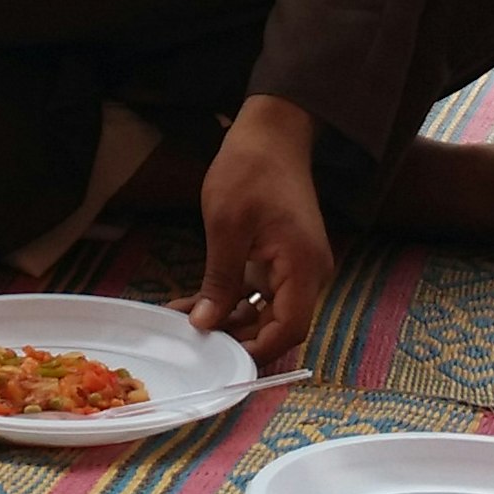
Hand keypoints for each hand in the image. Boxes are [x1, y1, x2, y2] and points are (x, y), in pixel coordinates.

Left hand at [189, 95, 332, 368]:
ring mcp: (297, 267)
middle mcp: (308, 273)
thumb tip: (206, 325)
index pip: (290, 329)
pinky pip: (261, 292)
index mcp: (303, 266)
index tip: (219, 358)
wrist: (271, 134)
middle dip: (236, 337)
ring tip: (185, 321)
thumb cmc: (250, 171)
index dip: (257, 350)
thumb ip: (220, 281)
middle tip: (192, 340)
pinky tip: (196, 303)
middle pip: (279, 326)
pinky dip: (233, 300)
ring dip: (230, 320)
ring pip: (267, 312)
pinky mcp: (283, 260)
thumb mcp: (227, 226)